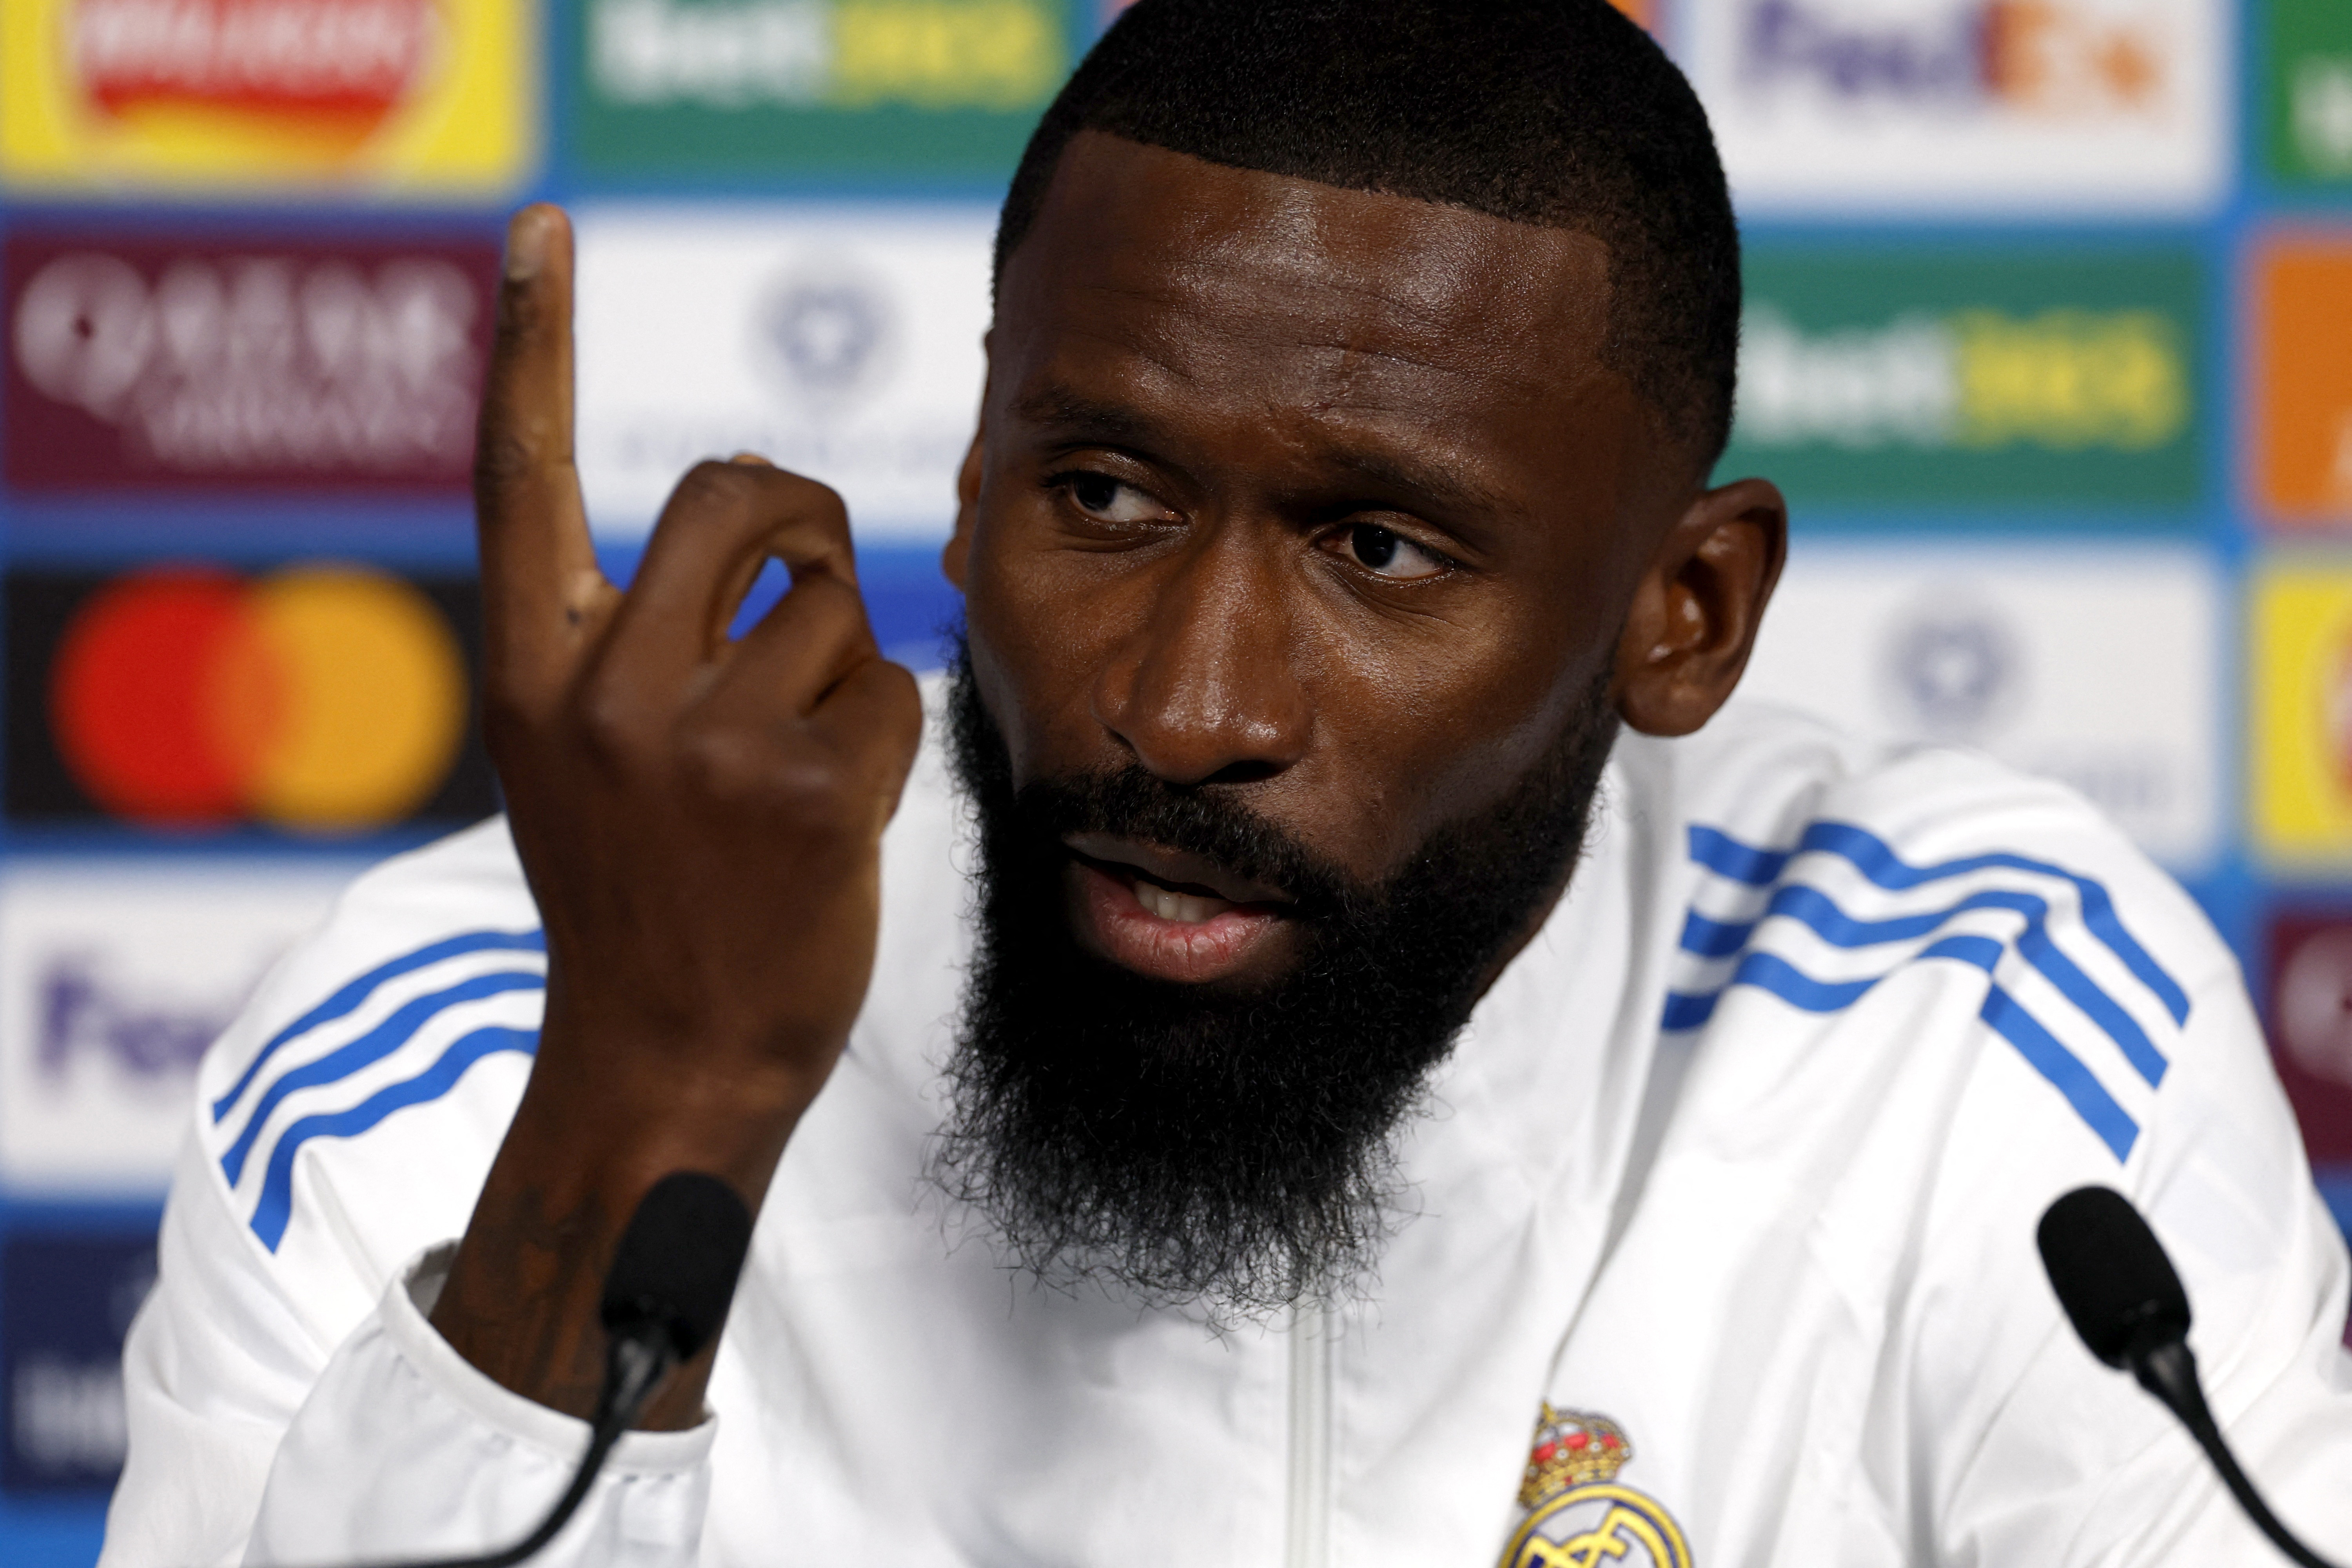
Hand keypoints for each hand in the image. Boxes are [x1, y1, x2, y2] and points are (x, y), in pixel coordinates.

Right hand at [430, 204, 921, 1424]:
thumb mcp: (583, 759)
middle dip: (800, 515)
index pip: (521, 477)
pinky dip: (883, 736)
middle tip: (813, 568)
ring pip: (832, 602)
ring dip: (842, 662)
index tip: (538, 235)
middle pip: (738, 495)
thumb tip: (759, 521)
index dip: (531, 345)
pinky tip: (838, 813)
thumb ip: (630, 641)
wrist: (669, 1060)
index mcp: (529, 674)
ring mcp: (704, 738)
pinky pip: (886, 686)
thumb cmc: (648, 897)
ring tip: (803, 757)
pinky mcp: (809, 786)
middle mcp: (600, 689)